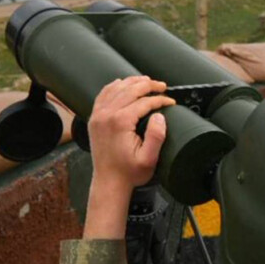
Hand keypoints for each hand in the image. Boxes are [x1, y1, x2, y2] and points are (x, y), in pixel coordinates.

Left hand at [82, 76, 174, 238]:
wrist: (109, 182)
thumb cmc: (129, 173)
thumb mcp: (149, 159)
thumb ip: (156, 136)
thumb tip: (160, 115)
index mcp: (120, 122)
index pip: (144, 102)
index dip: (160, 99)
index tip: (170, 101)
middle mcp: (107, 115)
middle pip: (130, 90)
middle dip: (149, 85)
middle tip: (162, 86)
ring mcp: (98, 116)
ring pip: (116, 88)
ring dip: (132, 82)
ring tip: (147, 81)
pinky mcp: (95, 119)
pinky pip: (103, 95)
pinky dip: (113, 87)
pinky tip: (122, 83)